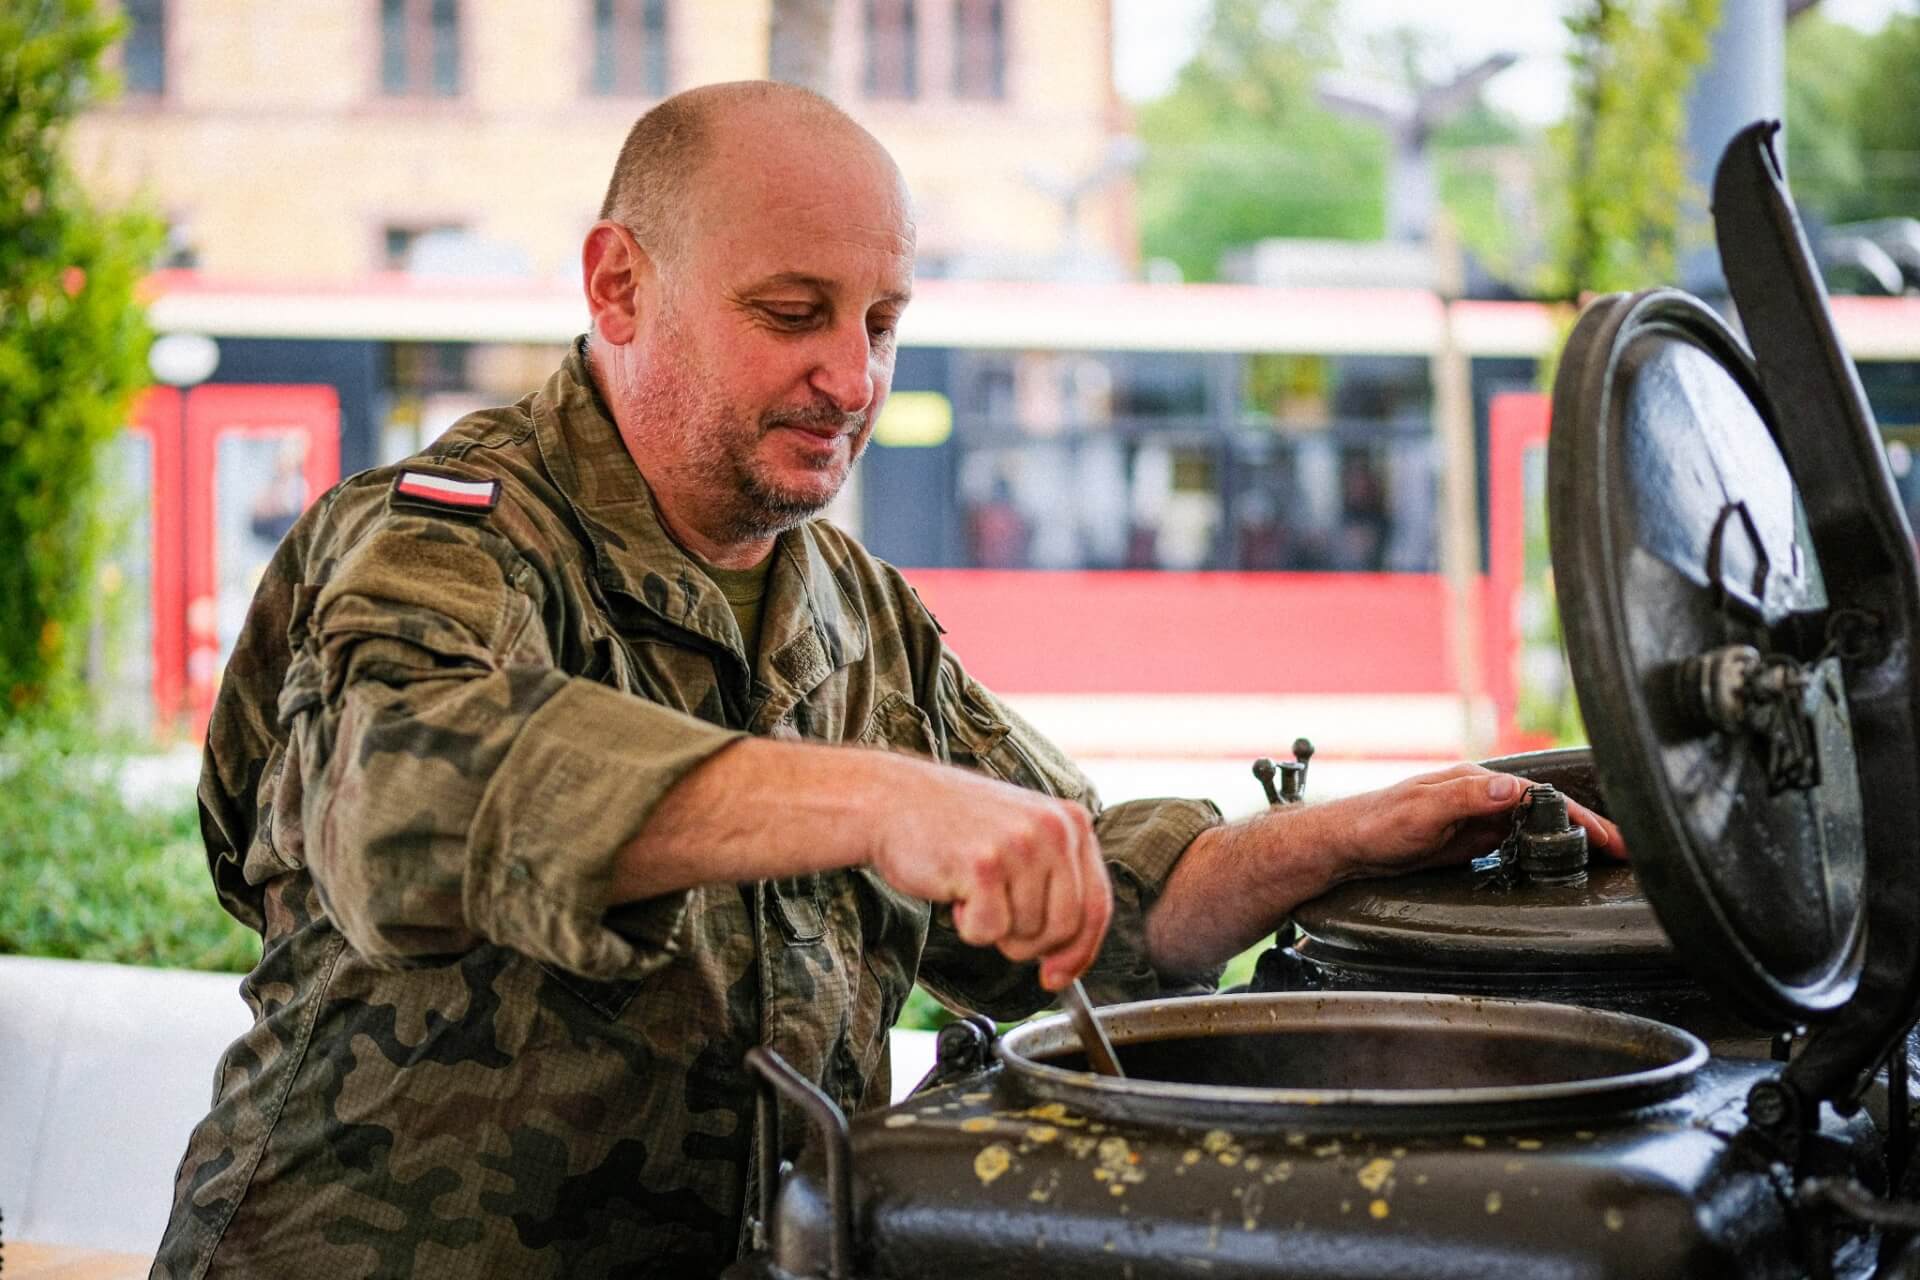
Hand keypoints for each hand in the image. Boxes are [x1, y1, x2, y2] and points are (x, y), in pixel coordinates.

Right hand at [866, 764, 1111, 991]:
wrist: (891, 800)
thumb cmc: (954, 828)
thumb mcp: (1021, 838)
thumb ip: (1055, 882)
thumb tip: (1068, 959)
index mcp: (1072, 822)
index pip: (1098, 905)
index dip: (1080, 951)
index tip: (1057, 975)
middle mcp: (1054, 830)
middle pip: (1065, 928)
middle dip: (1030, 944)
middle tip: (997, 920)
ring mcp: (1020, 846)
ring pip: (1027, 934)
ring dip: (994, 929)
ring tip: (972, 890)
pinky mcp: (983, 865)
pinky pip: (989, 932)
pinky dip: (968, 926)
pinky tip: (955, 890)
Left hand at [1327, 763, 1625, 880]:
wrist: (1347, 845)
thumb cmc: (1376, 823)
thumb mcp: (1422, 810)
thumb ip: (1466, 798)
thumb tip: (1513, 789)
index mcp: (1476, 782)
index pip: (1540, 796)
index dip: (1578, 816)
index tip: (1609, 837)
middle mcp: (1482, 796)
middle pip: (1548, 811)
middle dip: (1589, 828)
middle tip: (1627, 851)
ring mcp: (1479, 818)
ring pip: (1539, 827)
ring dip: (1574, 841)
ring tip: (1610, 859)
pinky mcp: (1472, 840)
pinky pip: (1520, 844)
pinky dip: (1548, 852)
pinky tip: (1563, 866)